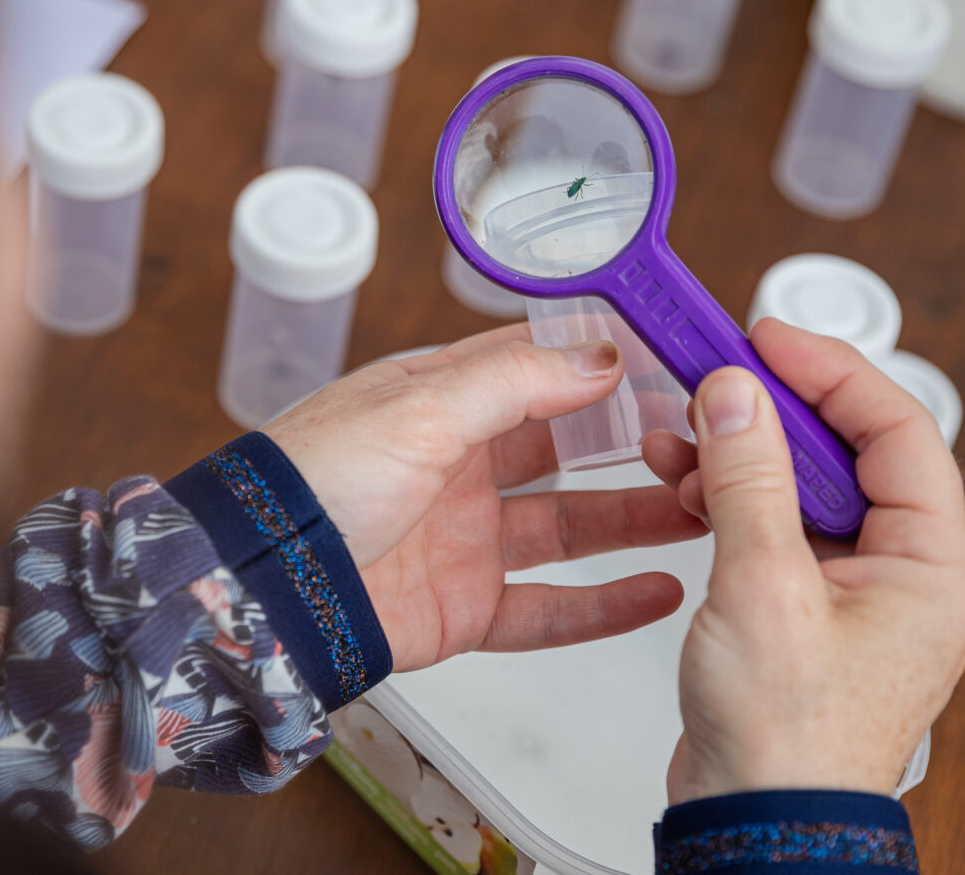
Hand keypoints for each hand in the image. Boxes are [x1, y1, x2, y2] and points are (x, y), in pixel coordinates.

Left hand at [262, 324, 708, 671]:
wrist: (259, 587)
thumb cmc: (310, 485)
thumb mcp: (418, 409)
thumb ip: (512, 380)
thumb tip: (598, 355)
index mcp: (437, 401)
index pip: (538, 367)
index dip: (604, 363)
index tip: (672, 360)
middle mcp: (455, 465)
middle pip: (566, 447)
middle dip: (635, 443)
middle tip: (705, 439)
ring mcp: (463, 538)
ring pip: (570, 526)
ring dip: (636, 518)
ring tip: (704, 510)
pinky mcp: (463, 607)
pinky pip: (548, 609)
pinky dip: (605, 606)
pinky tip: (658, 591)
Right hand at [642, 319, 964, 802]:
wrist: (758, 819)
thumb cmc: (788, 736)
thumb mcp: (762, 585)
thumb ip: (749, 476)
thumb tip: (736, 392)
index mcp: (937, 565)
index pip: (896, 430)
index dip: (830, 372)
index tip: (764, 338)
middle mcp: (909, 572)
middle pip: (846, 452)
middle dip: (770, 414)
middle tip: (709, 378)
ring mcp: (860, 589)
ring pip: (804, 484)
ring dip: (740, 455)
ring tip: (677, 438)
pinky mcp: (810, 604)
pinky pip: (778, 524)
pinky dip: (731, 497)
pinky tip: (683, 483)